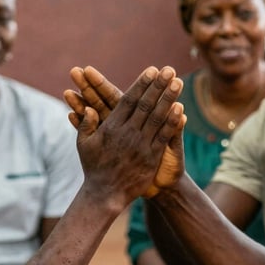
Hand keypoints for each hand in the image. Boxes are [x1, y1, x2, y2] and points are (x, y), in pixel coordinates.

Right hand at [67, 65, 186, 196]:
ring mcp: (140, 145)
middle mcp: (127, 133)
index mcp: (111, 127)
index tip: (151, 70)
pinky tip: (180, 108)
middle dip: (158, 85)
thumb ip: (85, 125)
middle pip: (145, 104)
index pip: (128, 100)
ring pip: (156, 117)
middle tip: (168, 69)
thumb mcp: (84, 145)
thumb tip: (87, 108)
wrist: (105, 195)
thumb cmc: (93, 168)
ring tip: (178, 82)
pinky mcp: (150, 157)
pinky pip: (163, 136)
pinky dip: (172, 122)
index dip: (141, 84)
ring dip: (168, 98)